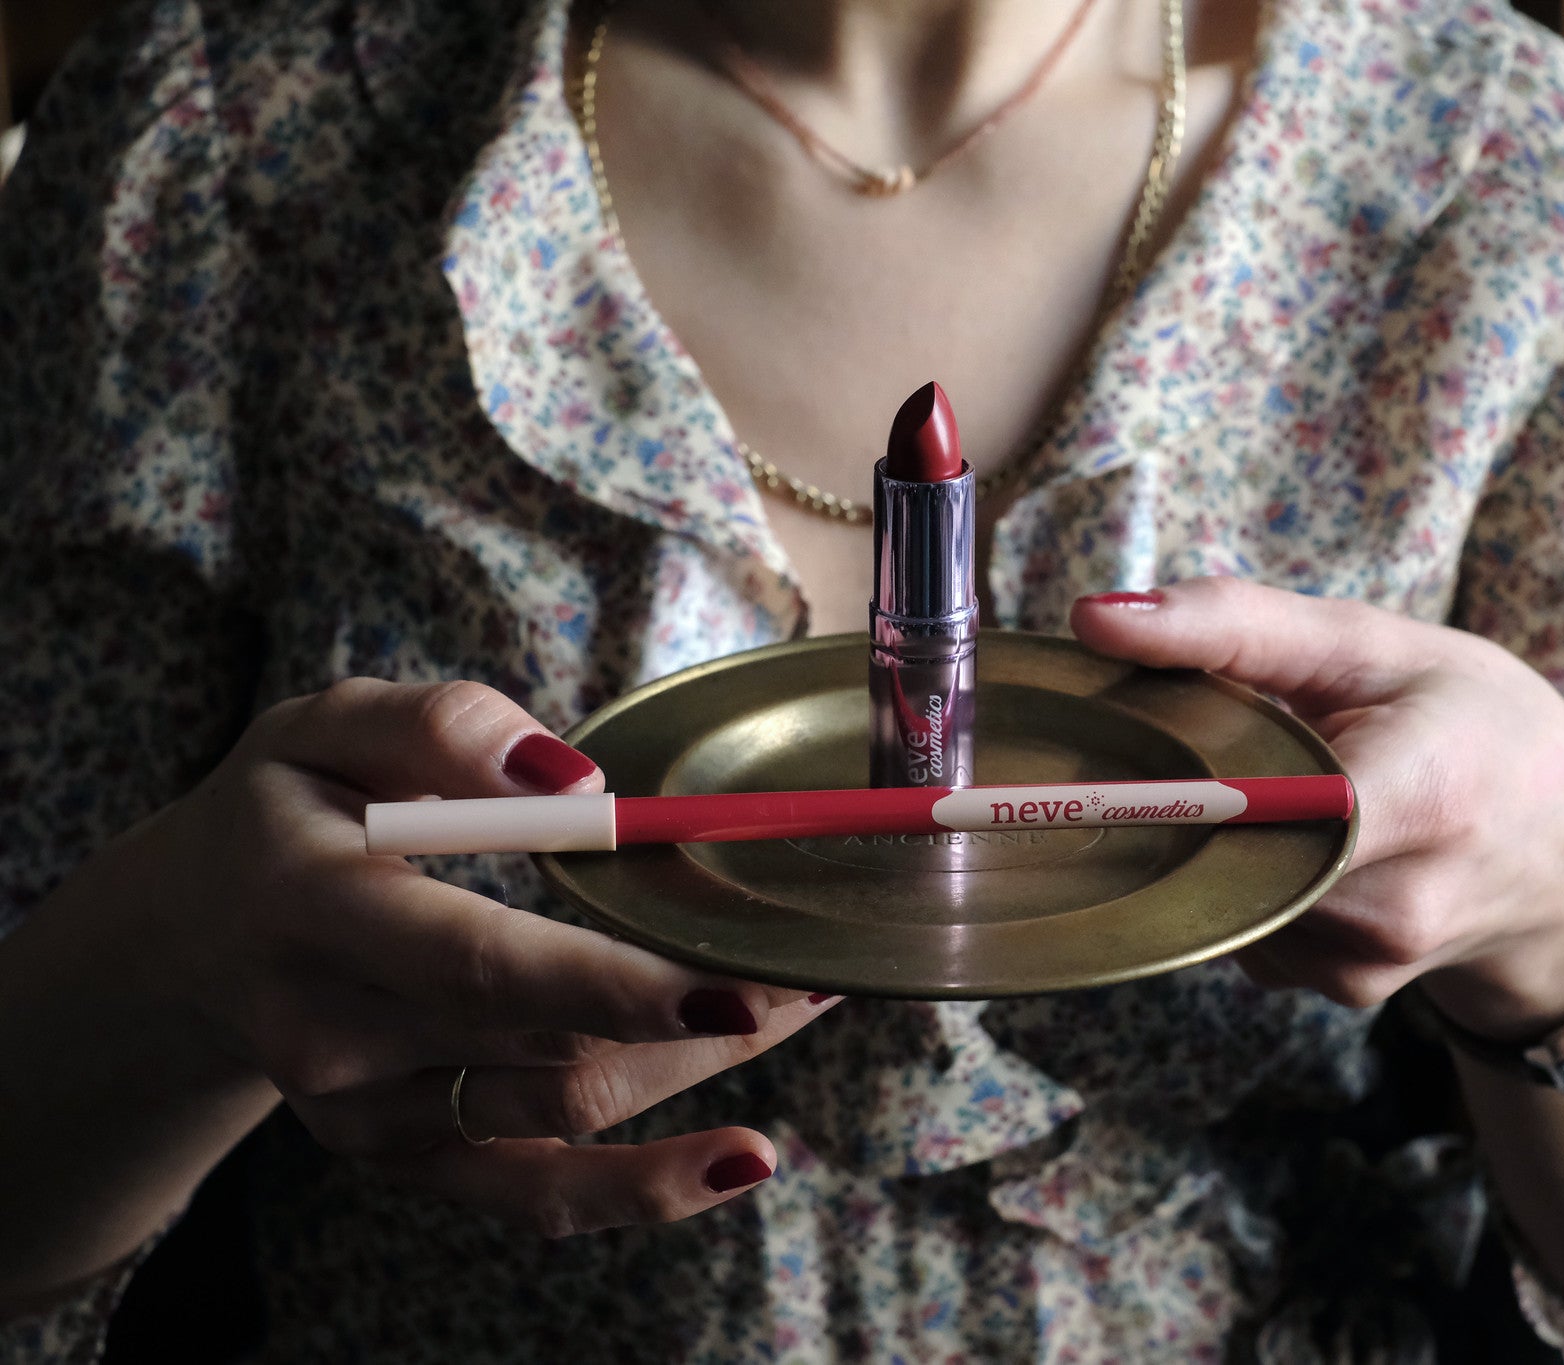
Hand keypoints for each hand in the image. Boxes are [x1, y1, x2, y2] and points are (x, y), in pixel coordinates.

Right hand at [65, 678, 833, 1236]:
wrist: (187, 939)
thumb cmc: (285, 809)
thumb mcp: (325, 724)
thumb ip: (440, 726)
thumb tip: (577, 783)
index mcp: (313, 908)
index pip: (479, 963)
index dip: (614, 982)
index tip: (738, 976)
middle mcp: (333, 1034)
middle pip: (551, 1042)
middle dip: (702, 1007)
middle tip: (818, 960)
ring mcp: (368, 1112)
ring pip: (570, 1107)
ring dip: (705, 1065)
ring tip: (810, 999)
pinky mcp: (404, 1155)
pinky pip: (534, 1193)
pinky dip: (644, 1189)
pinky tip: (743, 1159)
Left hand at [1072, 579, 1563, 1039]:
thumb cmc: (1480, 727)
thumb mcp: (1379, 645)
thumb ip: (1236, 625)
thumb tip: (1093, 620)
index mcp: (1420, 795)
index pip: (1264, 807)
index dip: (1173, 780)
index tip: (1107, 748)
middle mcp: (1394, 905)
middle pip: (1218, 851)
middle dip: (1180, 793)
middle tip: (1181, 736)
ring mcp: (1365, 963)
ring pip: (1217, 893)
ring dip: (1212, 837)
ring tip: (1269, 782)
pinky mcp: (1341, 991)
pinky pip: (1243, 929)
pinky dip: (1242, 878)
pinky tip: (1291, 843)